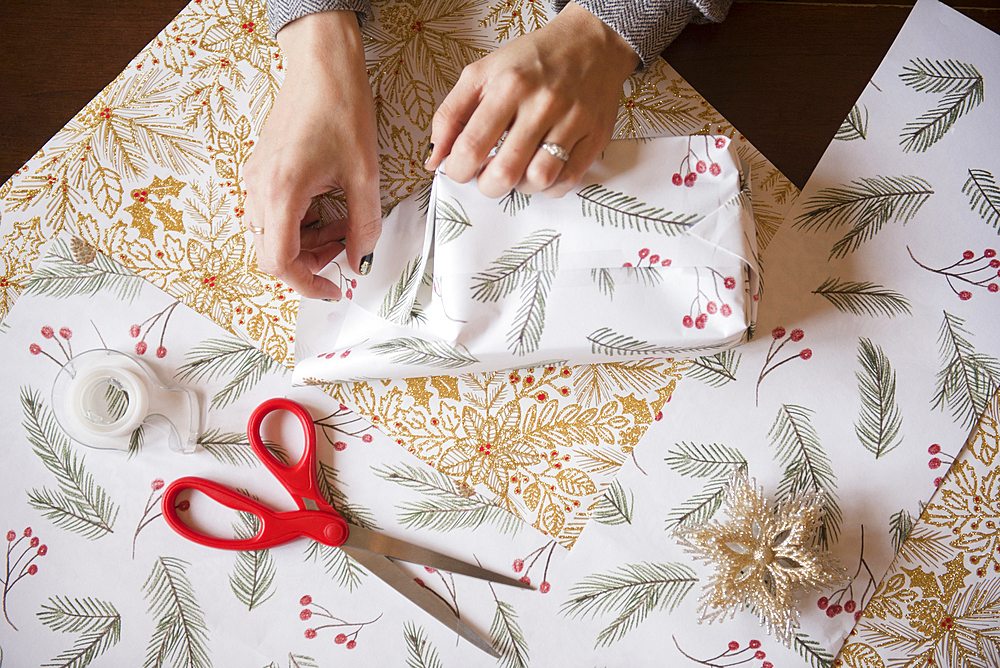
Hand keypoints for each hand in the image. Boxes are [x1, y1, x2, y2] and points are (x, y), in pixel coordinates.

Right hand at [243, 11, 380, 299]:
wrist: (321, 65)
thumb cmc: (341, 109)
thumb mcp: (365, 175)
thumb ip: (364, 227)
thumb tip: (360, 262)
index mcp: (281, 191)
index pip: (278, 262)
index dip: (306, 283)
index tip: (332, 288)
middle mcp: (258, 188)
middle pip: (272, 252)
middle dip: (309, 261)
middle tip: (345, 246)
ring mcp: (254, 178)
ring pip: (271, 235)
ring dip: (306, 242)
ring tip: (342, 224)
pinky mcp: (259, 170)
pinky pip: (271, 214)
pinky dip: (298, 223)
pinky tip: (326, 208)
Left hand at [424, 2, 638, 198]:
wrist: (590, 43)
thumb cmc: (532, 60)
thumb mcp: (481, 74)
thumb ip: (450, 115)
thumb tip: (433, 159)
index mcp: (508, 86)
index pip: (471, 147)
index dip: (458, 170)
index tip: (460, 169)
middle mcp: (543, 103)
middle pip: (504, 173)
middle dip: (487, 185)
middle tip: (486, 176)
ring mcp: (573, 121)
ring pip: (538, 180)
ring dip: (519, 186)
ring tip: (516, 171)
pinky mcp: (595, 136)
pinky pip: (567, 181)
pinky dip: (548, 187)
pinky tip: (540, 170)